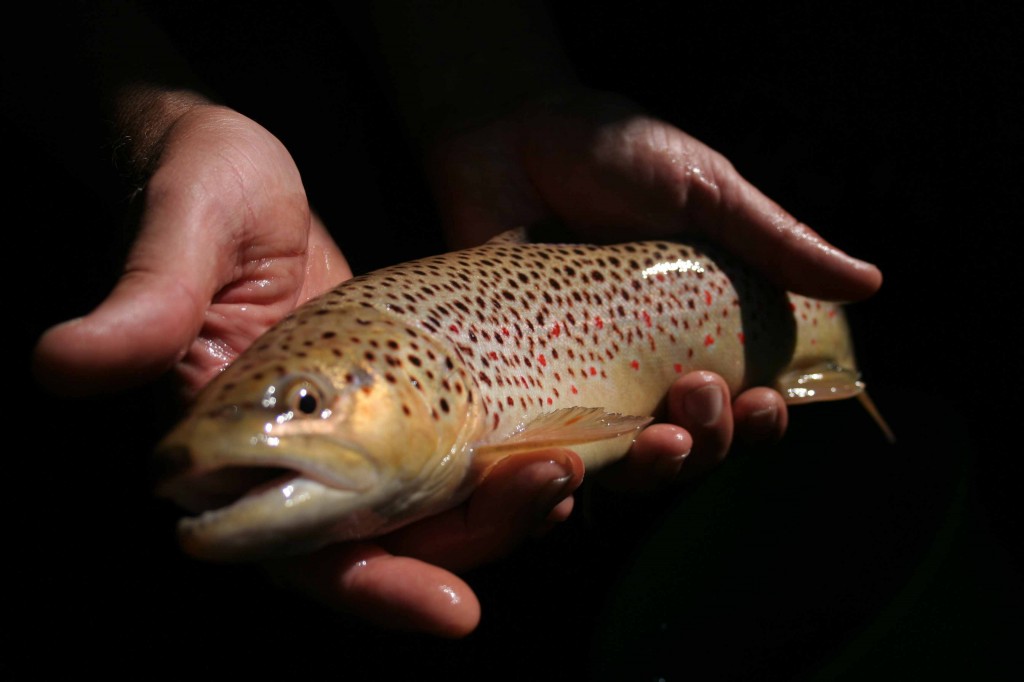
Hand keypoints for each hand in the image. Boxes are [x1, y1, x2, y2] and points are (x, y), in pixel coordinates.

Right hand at [29, 99, 583, 637]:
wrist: (240, 167)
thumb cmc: (194, 190)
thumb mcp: (179, 233)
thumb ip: (145, 300)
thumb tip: (60, 364)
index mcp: (238, 446)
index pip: (303, 552)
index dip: (375, 588)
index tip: (455, 613)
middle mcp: (301, 458)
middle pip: (398, 542)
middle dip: (478, 538)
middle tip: (554, 493)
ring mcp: (356, 429)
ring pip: (440, 505)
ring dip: (508, 503)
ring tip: (574, 473)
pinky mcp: (400, 395)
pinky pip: (459, 450)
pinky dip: (508, 459)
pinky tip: (564, 445)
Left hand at [424, 87, 882, 490]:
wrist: (510, 131)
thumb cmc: (613, 152)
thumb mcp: (705, 191)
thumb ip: (774, 241)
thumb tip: (871, 284)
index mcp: (698, 328)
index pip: (741, 401)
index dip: (760, 420)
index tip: (764, 402)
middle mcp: (643, 363)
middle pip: (691, 442)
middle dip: (711, 440)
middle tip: (700, 392)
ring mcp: (579, 375)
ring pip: (625, 459)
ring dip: (654, 467)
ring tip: (659, 440)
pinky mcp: (521, 376)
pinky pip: (543, 445)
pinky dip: (562, 473)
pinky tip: (572, 477)